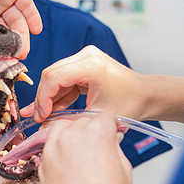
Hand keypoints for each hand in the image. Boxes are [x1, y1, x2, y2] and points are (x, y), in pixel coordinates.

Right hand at [0, 0, 42, 67]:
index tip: (0, 65)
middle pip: (3, 34)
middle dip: (10, 48)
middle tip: (16, 59)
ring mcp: (1, 1)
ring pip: (16, 23)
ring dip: (22, 37)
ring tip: (24, 50)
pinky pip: (27, 6)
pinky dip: (33, 18)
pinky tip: (36, 30)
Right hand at [20, 45, 144, 121]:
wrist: (144, 95)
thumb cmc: (129, 103)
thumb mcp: (96, 115)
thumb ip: (68, 119)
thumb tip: (44, 126)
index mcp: (91, 65)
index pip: (54, 77)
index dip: (43, 98)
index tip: (41, 117)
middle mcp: (86, 56)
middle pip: (51, 75)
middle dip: (43, 99)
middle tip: (38, 118)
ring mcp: (83, 58)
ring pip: (54, 78)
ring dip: (48, 98)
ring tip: (42, 116)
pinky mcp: (82, 64)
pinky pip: (62, 80)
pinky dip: (57, 96)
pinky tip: (51, 110)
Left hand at [39, 113, 131, 183]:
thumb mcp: (124, 169)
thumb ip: (113, 147)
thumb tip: (110, 140)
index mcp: (96, 134)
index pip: (104, 116)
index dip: (111, 125)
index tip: (112, 131)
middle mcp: (70, 137)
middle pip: (81, 121)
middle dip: (91, 129)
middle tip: (99, 145)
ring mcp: (52, 150)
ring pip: (60, 128)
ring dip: (71, 134)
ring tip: (81, 151)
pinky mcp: (42, 164)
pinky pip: (49, 146)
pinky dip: (58, 148)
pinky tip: (68, 163)